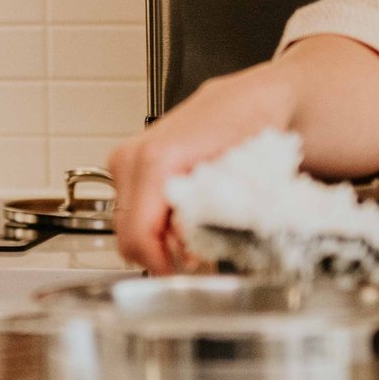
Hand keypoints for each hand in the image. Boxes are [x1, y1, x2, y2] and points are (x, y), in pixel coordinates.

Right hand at [108, 63, 303, 274]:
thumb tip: (192, 252)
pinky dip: (157, 223)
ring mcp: (127, 160)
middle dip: (161, 256)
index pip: (138, 235)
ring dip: (159, 240)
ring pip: (129, 225)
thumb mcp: (242, 179)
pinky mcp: (129, 164)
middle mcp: (133, 158)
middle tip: (198, 259)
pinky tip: (186, 219)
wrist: (252, 100)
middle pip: (128, 235)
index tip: (184, 279)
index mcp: (155, 161)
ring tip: (196, 238)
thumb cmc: (252, 128)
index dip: (161, 267)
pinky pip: (133, 209)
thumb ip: (209, 216)